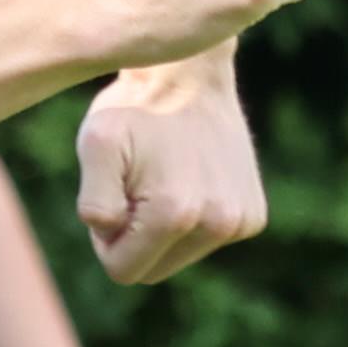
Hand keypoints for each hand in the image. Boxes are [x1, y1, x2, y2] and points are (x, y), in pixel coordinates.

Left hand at [76, 61, 268, 285]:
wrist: (189, 74)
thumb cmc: (136, 109)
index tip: (115, 194)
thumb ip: (93, 202)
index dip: (107, 238)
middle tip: (136, 185)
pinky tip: (190, 176)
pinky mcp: (254, 215)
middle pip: (154, 270)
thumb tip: (111, 233)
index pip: (125, 272)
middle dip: (136, 238)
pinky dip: (193, 217)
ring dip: (164, 227)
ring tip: (164, 176)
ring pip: (181, 256)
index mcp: (176, 215)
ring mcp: (241, 221)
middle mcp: (219, 224)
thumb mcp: (96, 145)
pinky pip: (207, 240)